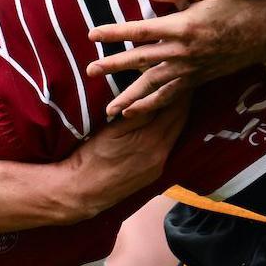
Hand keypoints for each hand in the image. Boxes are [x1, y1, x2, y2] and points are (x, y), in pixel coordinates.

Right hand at [59, 91, 189, 216]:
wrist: (82, 192)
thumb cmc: (91, 157)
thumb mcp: (112, 130)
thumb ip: (137, 114)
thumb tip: (156, 94)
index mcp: (152, 140)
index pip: (174, 109)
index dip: (178, 89)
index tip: (179, 73)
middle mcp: (161, 154)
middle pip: (180, 121)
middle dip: (182, 99)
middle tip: (181, 79)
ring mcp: (159, 165)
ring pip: (176, 133)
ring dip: (176, 114)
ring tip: (175, 95)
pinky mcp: (154, 173)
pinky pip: (168, 145)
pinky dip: (169, 129)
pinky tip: (164, 120)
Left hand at [87, 0, 265, 118]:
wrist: (264, 33)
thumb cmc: (236, 6)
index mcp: (182, 27)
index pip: (140, 30)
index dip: (115, 33)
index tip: (93, 35)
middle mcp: (183, 52)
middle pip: (141, 61)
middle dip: (113, 66)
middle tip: (90, 71)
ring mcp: (190, 69)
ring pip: (153, 86)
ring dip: (129, 98)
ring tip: (108, 110)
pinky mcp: (196, 79)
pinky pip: (170, 96)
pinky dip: (151, 106)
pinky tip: (133, 113)